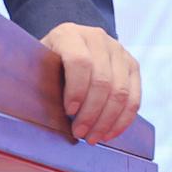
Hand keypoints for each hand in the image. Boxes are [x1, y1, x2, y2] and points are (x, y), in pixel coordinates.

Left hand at [40, 22, 140, 143]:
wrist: (66, 47)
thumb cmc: (47, 61)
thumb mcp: (37, 63)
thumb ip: (39, 78)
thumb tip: (37, 110)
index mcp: (69, 34)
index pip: (79, 62)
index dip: (76, 90)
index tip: (69, 111)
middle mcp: (97, 37)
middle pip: (103, 80)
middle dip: (92, 113)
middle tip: (80, 133)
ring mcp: (118, 50)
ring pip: (121, 91)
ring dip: (107, 120)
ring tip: (93, 137)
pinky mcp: (132, 65)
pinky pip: (134, 97)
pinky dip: (122, 119)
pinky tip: (109, 132)